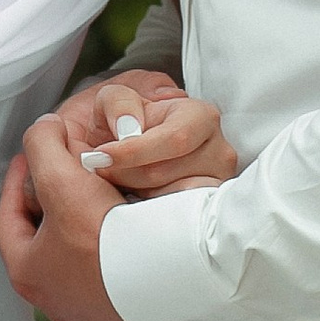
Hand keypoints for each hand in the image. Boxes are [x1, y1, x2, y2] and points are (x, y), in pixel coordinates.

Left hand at [0, 113, 147, 320]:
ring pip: (78, 251)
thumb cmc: (111, 245)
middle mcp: (55, 298)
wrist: (170, 282)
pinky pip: (111, 266)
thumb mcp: (62, 179)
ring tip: (101, 193)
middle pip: (44, 234)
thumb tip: (43, 132)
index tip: (28, 159)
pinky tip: (130, 224)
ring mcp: (90, 307)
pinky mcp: (123, 308)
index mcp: (28, 274)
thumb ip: (42, 146)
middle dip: (54, 199)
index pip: (8, 216)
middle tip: (65, 174)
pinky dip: (115, 242)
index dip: (17, 178)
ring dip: (87, 221)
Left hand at [49, 70, 238, 201]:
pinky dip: (149, 209)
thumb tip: (129, 127)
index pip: (173, 139)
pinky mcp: (208, 211)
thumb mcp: (114, 100)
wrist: (133, 155)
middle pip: (164, 172)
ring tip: (124, 179)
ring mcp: (216, 185)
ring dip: (134, 191)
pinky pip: (174, 219)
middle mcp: (218, 151)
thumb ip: (119, 103)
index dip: (133, 151)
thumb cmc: (128, 126)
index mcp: (201, 116)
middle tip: (102, 169)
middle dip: (125, 173)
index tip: (100, 157)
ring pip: (166, 198)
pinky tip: (139, 196)